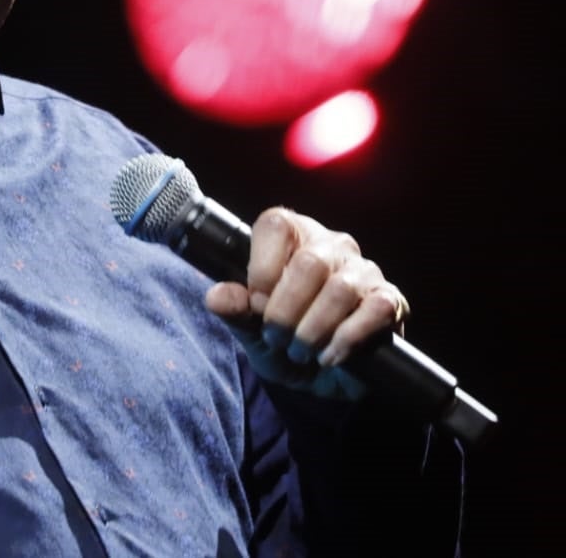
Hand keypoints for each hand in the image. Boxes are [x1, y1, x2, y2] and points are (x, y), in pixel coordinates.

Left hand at [204, 208, 409, 397]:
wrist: (319, 380)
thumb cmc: (281, 342)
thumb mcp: (249, 329)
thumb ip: (234, 310)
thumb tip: (216, 296)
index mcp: (292, 236)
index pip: (276, 225)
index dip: (262, 268)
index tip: (256, 306)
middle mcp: (331, 245)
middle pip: (309, 263)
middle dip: (286, 310)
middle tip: (276, 338)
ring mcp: (364, 271)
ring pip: (341, 289)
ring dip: (314, 329)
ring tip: (299, 351)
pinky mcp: (389, 300)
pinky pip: (375, 309)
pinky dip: (347, 338)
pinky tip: (329, 356)